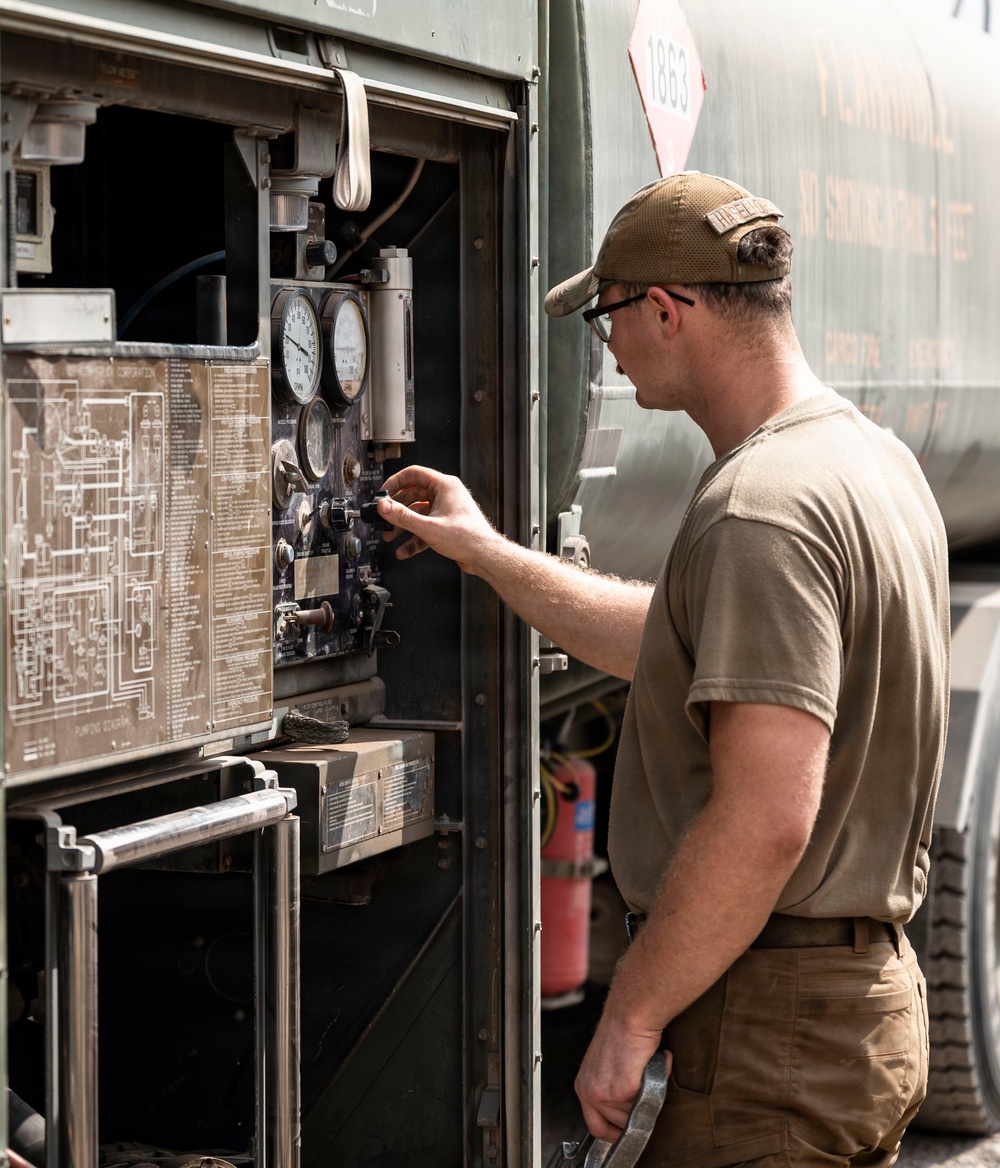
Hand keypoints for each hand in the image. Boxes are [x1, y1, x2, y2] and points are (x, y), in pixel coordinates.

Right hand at [378, 465, 503, 574]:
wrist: (485, 556)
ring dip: (404, 526)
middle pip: (413, 495)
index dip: (395, 482)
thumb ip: (402, 516)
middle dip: (397, 509)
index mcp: (445, 486)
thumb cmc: (468, 538)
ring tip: (390, 536)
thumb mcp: (428, 527)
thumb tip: (384, 506)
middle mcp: (446, 495)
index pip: (414, 474)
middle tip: (384, 517)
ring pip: (418, 513)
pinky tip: (405, 550)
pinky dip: (415, 538)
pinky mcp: (446, 525)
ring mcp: (446, 510)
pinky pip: (425, 527)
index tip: (383, 493)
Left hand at [574, 1014, 670, 1142]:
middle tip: (646, 1083)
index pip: (596, 1126)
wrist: (630, 1013)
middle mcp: (590, 1092)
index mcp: (584, 1086)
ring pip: (636, 1114)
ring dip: (649, 1094)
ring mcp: (605, 1093)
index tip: (628, 1131)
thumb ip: (612, 1089)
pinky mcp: (623, 1089)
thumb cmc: (622, 1032)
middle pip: (620, 1123)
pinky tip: (655, 1062)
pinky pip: (648, 1100)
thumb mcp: (606, 1067)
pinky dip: (658, 1082)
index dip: (615, 1132)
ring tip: (647, 1068)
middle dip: (638, 1108)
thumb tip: (631, 1107)